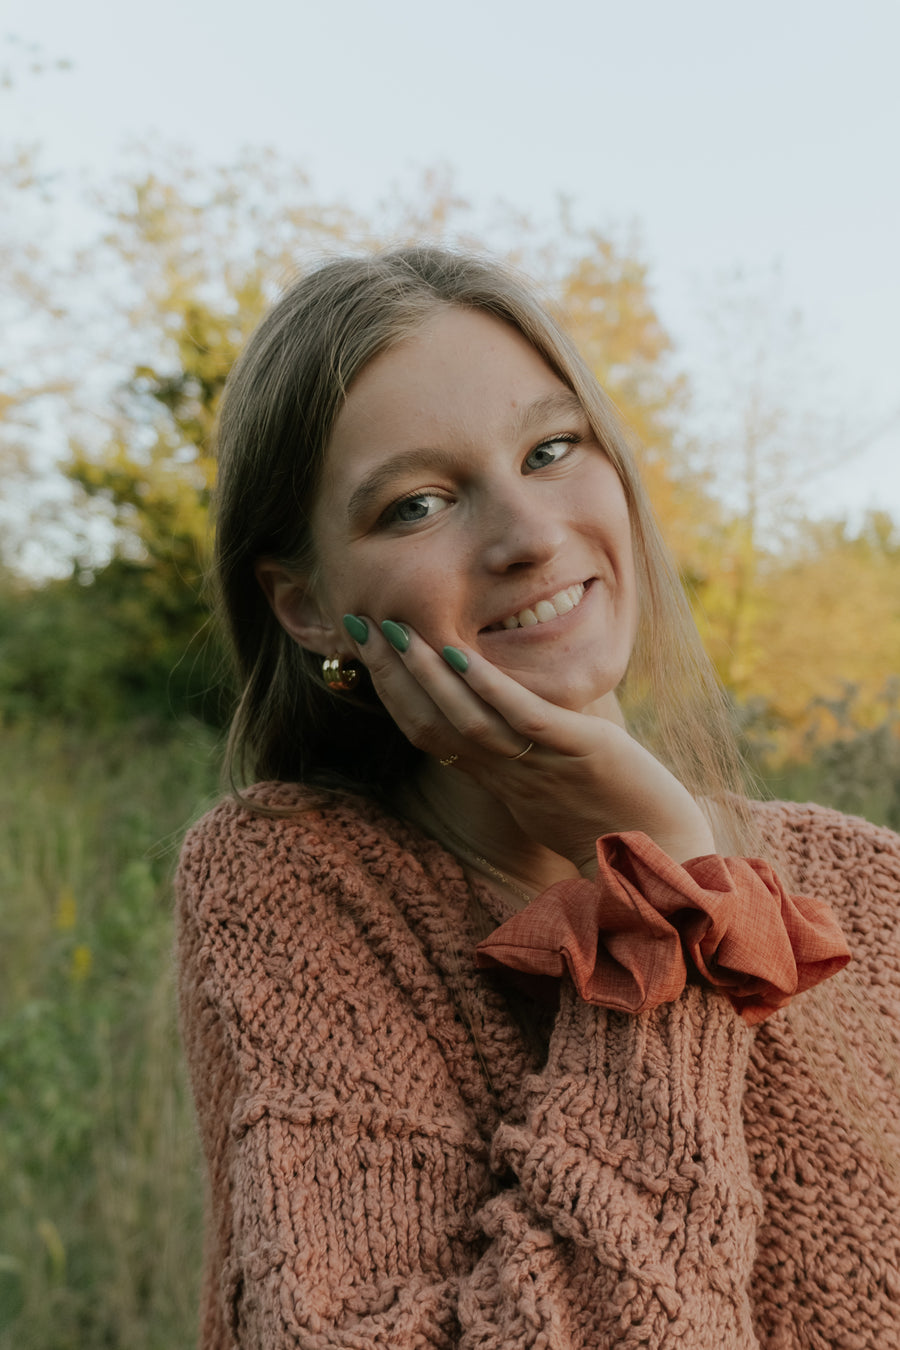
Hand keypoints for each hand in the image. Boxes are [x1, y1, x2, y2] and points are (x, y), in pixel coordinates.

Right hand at [345, 617, 716, 869]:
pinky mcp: (582, 752)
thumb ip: (519, 751)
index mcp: (498, 779)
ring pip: (467, 721)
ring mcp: (542, 765)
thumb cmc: (612, 818)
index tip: (366, 645)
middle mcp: (508, 774)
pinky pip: (525, 720)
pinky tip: (464, 656)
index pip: (427, 733)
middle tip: (360, 624)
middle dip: (392, 673)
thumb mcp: (552, 781)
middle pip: (432, 724)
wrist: (665, 857)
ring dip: (427, 675)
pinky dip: (490, 688)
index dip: (391, 691)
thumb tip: (499, 710)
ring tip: (399, 632)